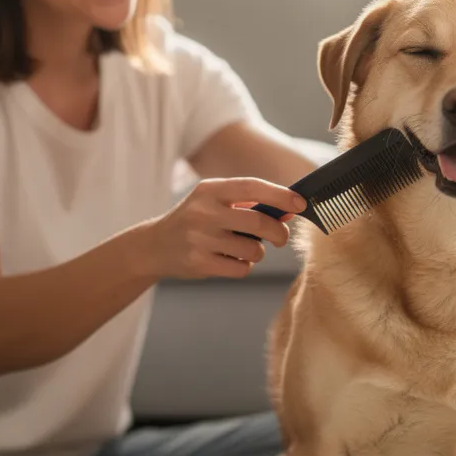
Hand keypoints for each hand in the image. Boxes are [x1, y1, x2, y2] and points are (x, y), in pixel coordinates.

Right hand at [139, 178, 305, 279]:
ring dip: (257, 252)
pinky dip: (243, 266)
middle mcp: (204, 212)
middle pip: (258, 222)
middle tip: (280, 238)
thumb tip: (289, 210)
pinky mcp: (199, 264)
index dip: (281, 195)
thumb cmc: (195, 221)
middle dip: (278, 232)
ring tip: (242, 249)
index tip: (301, 204)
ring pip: (253, 249)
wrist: (154, 246)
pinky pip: (241, 269)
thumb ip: (249, 204)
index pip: (252, 187)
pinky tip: (229, 260)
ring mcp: (200, 239)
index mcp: (210, 190)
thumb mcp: (214, 203)